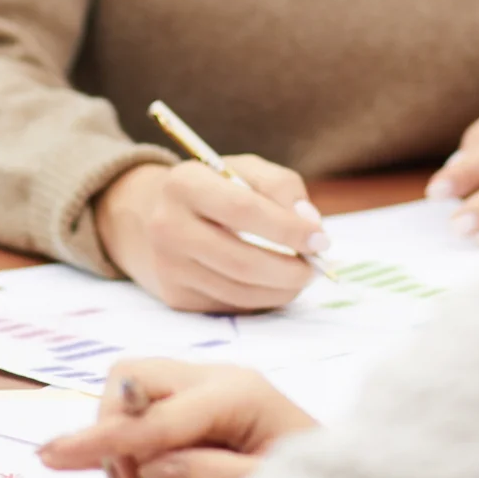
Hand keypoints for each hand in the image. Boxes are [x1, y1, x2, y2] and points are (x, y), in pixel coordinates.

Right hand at [40, 360, 317, 477]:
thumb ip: (214, 475)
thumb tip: (154, 468)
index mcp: (238, 392)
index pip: (156, 413)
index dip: (104, 438)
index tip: (56, 457)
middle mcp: (213, 380)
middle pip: (129, 379)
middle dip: (109, 430)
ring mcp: (197, 394)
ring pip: (122, 399)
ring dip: (107, 451)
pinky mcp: (186, 418)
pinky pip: (132, 433)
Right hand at [93, 158, 324, 312]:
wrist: (157, 216)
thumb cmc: (215, 189)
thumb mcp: (244, 171)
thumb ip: (281, 186)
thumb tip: (309, 223)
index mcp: (184, 183)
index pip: (243, 210)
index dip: (288, 228)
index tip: (321, 239)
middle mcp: (167, 226)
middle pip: (241, 261)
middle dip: (290, 270)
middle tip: (316, 267)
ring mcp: (169, 266)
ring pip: (240, 291)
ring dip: (282, 289)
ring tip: (300, 275)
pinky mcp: (176, 297)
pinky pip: (232, 306)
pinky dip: (263, 299)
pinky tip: (272, 284)